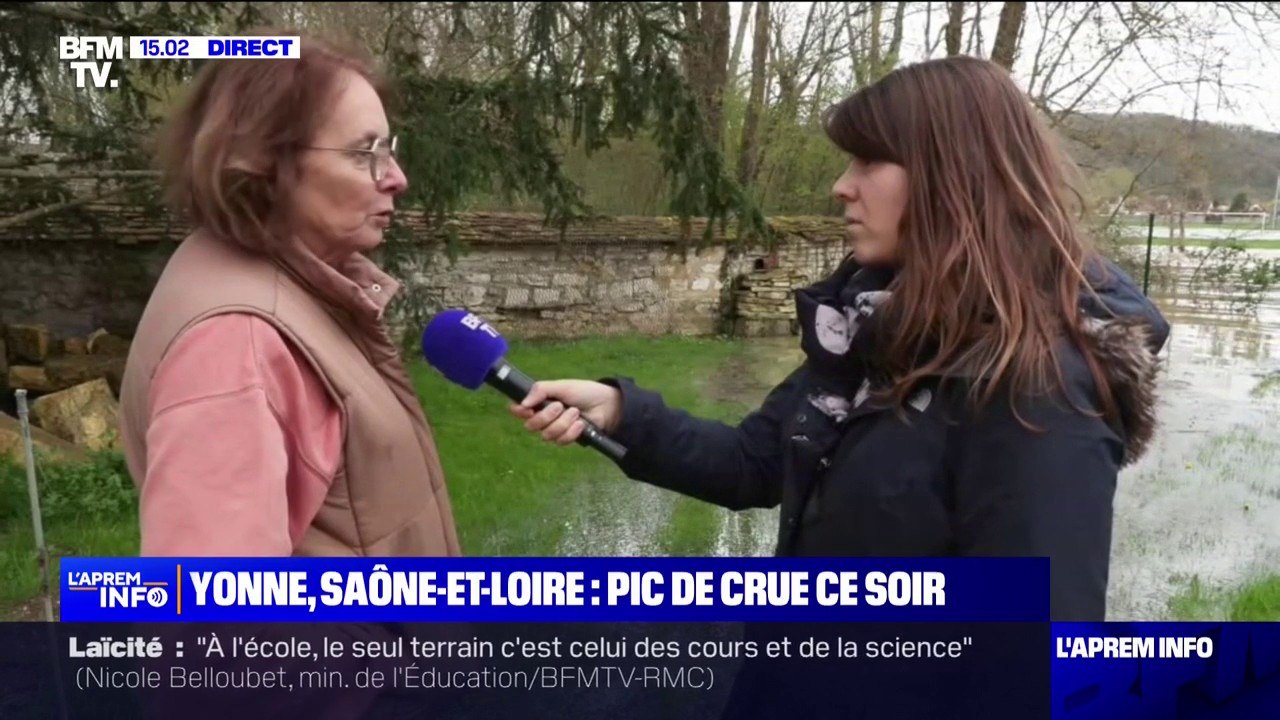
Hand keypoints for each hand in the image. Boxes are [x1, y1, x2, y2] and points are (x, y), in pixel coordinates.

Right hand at [508, 380, 622, 445]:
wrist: (606, 404)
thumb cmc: (583, 392)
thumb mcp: (562, 386)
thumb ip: (541, 390)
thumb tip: (523, 403)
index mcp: (539, 402)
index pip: (518, 410)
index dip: (519, 411)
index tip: (527, 409)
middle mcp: (543, 417)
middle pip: (531, 426)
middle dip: (546, 416)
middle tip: (560, 406)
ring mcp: (554, 429)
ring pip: (547, 435)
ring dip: (563, 422)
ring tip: (576, 413)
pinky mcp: (566, 438)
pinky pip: (561, 440)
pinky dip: (573, 431)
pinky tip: (581, 424)